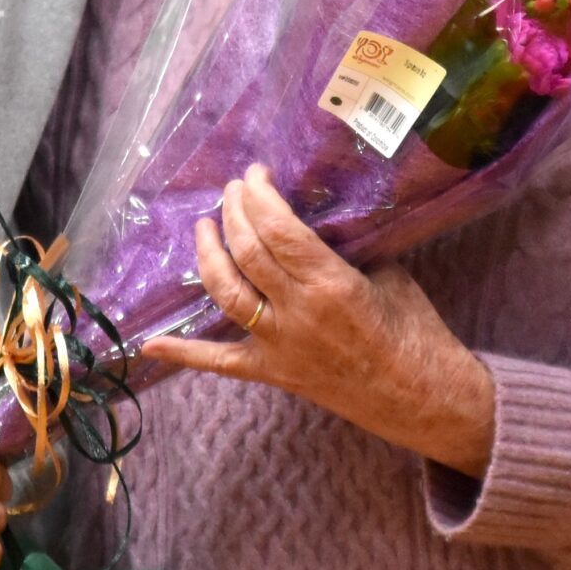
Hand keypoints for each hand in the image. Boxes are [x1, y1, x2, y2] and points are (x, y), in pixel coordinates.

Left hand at [139, 164, 496, 476]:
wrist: (422, 396)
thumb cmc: (414, 329)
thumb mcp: (386, 273)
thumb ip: (345, 248)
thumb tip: (311, 218)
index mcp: (331, 283)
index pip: (278, 228)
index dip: (259, 195)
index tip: (255, 174)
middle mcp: (298, 313)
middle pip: (248, 252)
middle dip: (233, 212)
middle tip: (232, 190)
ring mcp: (280, 346)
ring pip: (226, 293)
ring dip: (208, 255)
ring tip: (204, 227)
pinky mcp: (273, 373)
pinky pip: (219, 363)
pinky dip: (182, 354)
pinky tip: (148, 345)